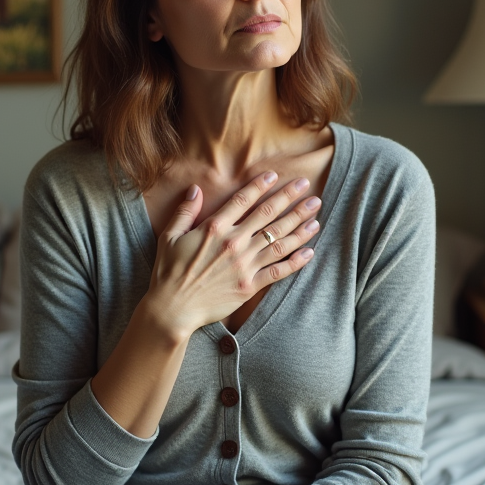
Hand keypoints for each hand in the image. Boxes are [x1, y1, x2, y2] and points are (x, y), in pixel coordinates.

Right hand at [145, 171, 320, 338]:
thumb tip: (195, 189)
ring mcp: (244, 265)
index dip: (261, 185)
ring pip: (279, 240)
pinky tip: (310, 251)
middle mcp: (234, 243)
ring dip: (299, 225)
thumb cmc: (168, 272)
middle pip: (268, 215)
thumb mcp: (170, 236)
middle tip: (306, 185)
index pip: (243, 200)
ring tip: (316, 214)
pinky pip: (278, 271)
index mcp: (214, 228)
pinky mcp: (250, 285)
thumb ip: (185, 211)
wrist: (173, 308)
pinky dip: (296, 261)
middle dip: (289, 198)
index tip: (276, 175)